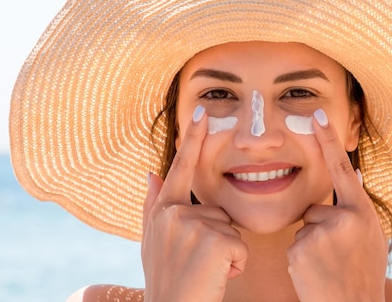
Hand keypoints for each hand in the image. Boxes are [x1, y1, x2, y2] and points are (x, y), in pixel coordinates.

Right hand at [141, 105, 247, 301]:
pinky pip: (240, 247)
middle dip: (217, 238)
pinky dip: (235, 266)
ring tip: (205, 272)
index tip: (202, 110)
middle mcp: (174, 213)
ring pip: (230, 230)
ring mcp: (193, 226)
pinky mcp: (214, 241)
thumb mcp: (153, 243)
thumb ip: (153, 205)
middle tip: (197, 264)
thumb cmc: (167, 281)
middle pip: (217, 211)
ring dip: (226, 253)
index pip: (181, 168)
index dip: (192, 140)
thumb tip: (152, 172)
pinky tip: (216, 277)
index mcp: (163, 211)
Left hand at [287, 109, 387, 301]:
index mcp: (363, 212)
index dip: (328, 139)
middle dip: (321, 227)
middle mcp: (344, 218)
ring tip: (329, 265)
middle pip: (316, 208)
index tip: (316, 114)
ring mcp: (321, 233)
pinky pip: (295, 243)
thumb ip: (359, 208)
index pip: (342, 168)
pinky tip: (316, 272)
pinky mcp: (301, 249)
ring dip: (312, 244)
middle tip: (337, 255)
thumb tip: (352, 174)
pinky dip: (302, 258)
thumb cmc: (363, 274)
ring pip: (305, 227)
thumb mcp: (372, 237)